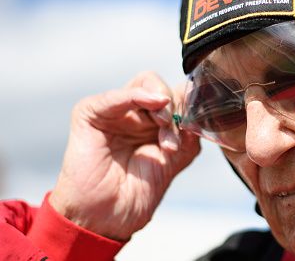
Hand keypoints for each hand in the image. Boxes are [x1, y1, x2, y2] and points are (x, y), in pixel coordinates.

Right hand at [50, 72, 199, 240]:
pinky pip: (115, 95)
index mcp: (152, 123)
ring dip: (163, 107)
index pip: (176, 95)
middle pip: (163, 86)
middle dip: (177, 109)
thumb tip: (197, 111)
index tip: (192, 132)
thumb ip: (187, 135)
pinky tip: (153, 103)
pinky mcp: (90, 115)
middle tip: (174, 139)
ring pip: (145, 82)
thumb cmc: (136, 194)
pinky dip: (137, 95)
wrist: (106, 219)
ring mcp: (113, 112)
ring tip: (165, 139)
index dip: (188, 108)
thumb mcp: (174, 161)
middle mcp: (134, 113)